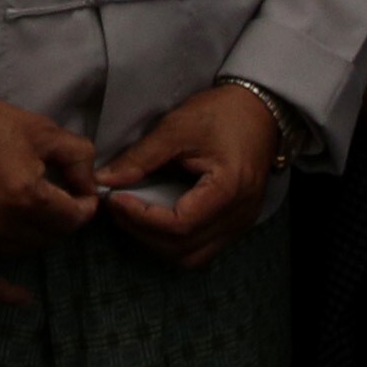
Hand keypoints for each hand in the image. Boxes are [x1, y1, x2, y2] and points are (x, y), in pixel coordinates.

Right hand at [0, 94, 98, 303]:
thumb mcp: (43, 130)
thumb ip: (79, 158)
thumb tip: (90, 187)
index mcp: (27, 195)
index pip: (73, 218)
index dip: (85, 206)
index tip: (82, 195)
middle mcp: (3, 224)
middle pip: (51, 236)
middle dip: (60, 218)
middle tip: (55, 198)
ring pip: (24, 251)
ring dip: (34, 234)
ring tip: (28, 211)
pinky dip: (5, 292)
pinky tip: (24, 297)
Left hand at [98, 82, 281, 269]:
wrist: (261, 109)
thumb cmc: (222, 113)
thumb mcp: (177, 128)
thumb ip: (141, 157)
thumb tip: (105, 179)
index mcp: (229, 190)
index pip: (179, 226)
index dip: (141, 218)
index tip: (115, 199)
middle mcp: (239, 215)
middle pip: (184, 249)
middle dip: (143, 233)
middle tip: (117, 208)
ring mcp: (241, 223)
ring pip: (192, 256)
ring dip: (158, 243)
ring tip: (134, 215)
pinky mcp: (237, 223)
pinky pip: (203, 248)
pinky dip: (175, 241)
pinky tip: (157, 219)